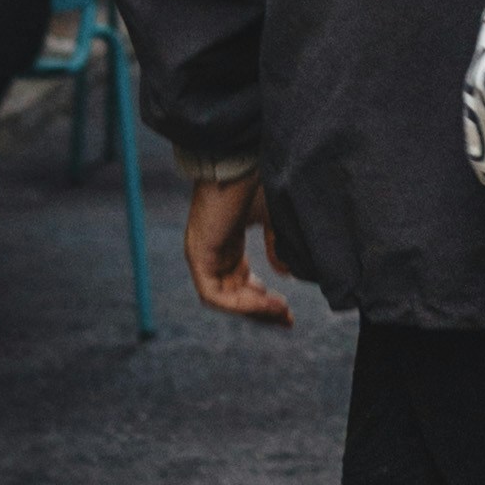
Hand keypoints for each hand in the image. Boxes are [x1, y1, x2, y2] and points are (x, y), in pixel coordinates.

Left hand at [184, 171, 293, 324]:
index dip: (263, 299)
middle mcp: (212, 251)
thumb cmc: (255, 184)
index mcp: (226, 243)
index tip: (287, 311)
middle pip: (233, 294)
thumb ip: (278, 247)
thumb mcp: (272, 220)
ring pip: (224, 298)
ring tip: (281, 311)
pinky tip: (268, 302)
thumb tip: (284, 274)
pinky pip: (214, 294)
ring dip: (253, 309)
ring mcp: (202, 254)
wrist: (239, 162)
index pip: (241, 281)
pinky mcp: (197, 256)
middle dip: (261, 311)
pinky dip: (241, 303)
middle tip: (287, 321)